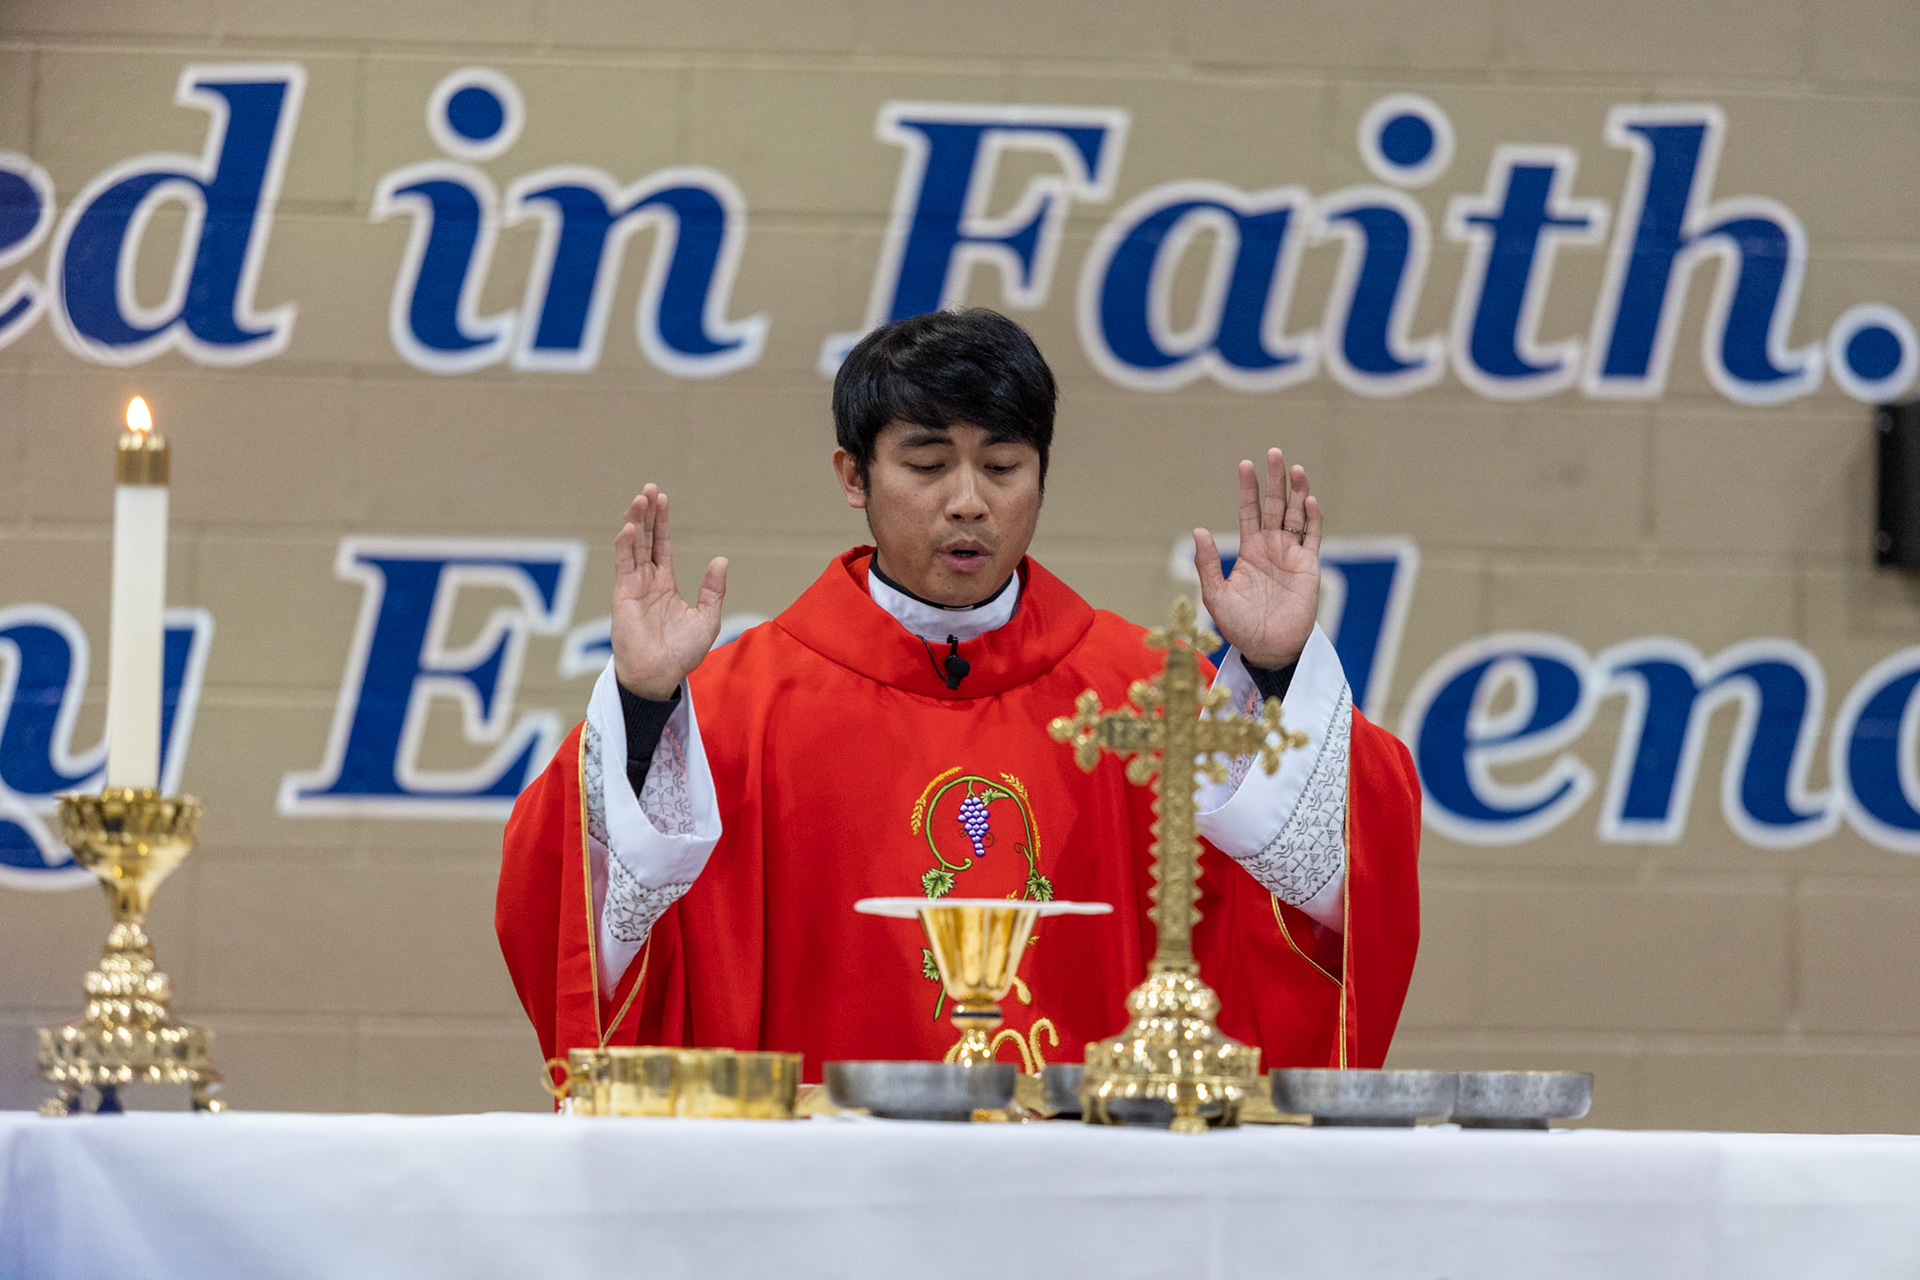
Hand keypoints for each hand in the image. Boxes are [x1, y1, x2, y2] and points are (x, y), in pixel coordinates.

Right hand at [611, 485, 727, 699]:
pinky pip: (624, 566)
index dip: (661, 523)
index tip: (662, 499)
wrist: (660, 675)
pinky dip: (625, 546)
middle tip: (649, 488)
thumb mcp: (707, 618)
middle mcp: (646, 582)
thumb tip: (721, 559)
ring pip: (633, 547)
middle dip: (647, 514)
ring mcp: (633, 587)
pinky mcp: (623, 596)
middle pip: (645, 540)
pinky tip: (629, 527)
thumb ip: (713, 589)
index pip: (661, 546)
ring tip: (640, 498)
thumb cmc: (681, 654)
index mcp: (665, 585)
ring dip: (635, 522)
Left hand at [1193, 448, 1320, 669]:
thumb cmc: (1239, 626)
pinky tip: (1308, 500)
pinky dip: (1313, 519)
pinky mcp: (1309, 567)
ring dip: (1297, 492)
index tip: (1245, 465)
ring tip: (1295, 468)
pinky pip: (1312, 538)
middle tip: (1274, 453)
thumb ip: (1207, 564)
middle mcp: (1272, 547)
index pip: (1249, 511)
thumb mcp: (1216, 595)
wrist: (1268, 649)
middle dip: (1275, 480)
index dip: (1248, 489)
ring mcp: (1292, 555)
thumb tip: (1198, 530)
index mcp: (1249, 550)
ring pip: (1296, 515)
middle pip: (1274, 505)